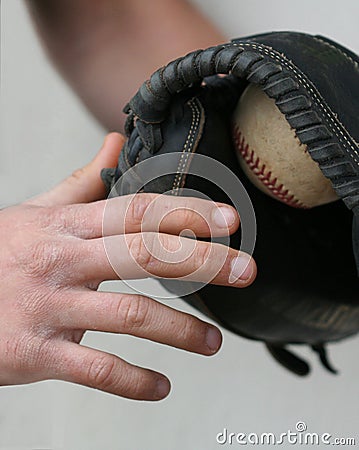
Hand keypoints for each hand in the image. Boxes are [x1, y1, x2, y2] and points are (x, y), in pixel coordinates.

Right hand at [0, 133, 255, 399]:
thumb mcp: (38, 211)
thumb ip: (82, 182)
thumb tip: (113, 142)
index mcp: (67, 226)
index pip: (137, 211)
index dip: (186, 213)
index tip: (229, 221)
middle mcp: (63, 261)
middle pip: (144, 254)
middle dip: (200, 262)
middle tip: (244, 270)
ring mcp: (50, 307)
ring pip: (127, 315)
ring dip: (179, 330)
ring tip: (214, 343)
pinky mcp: (36, 353)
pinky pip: (94, 370)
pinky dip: (133, 382)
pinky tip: (162, 387)